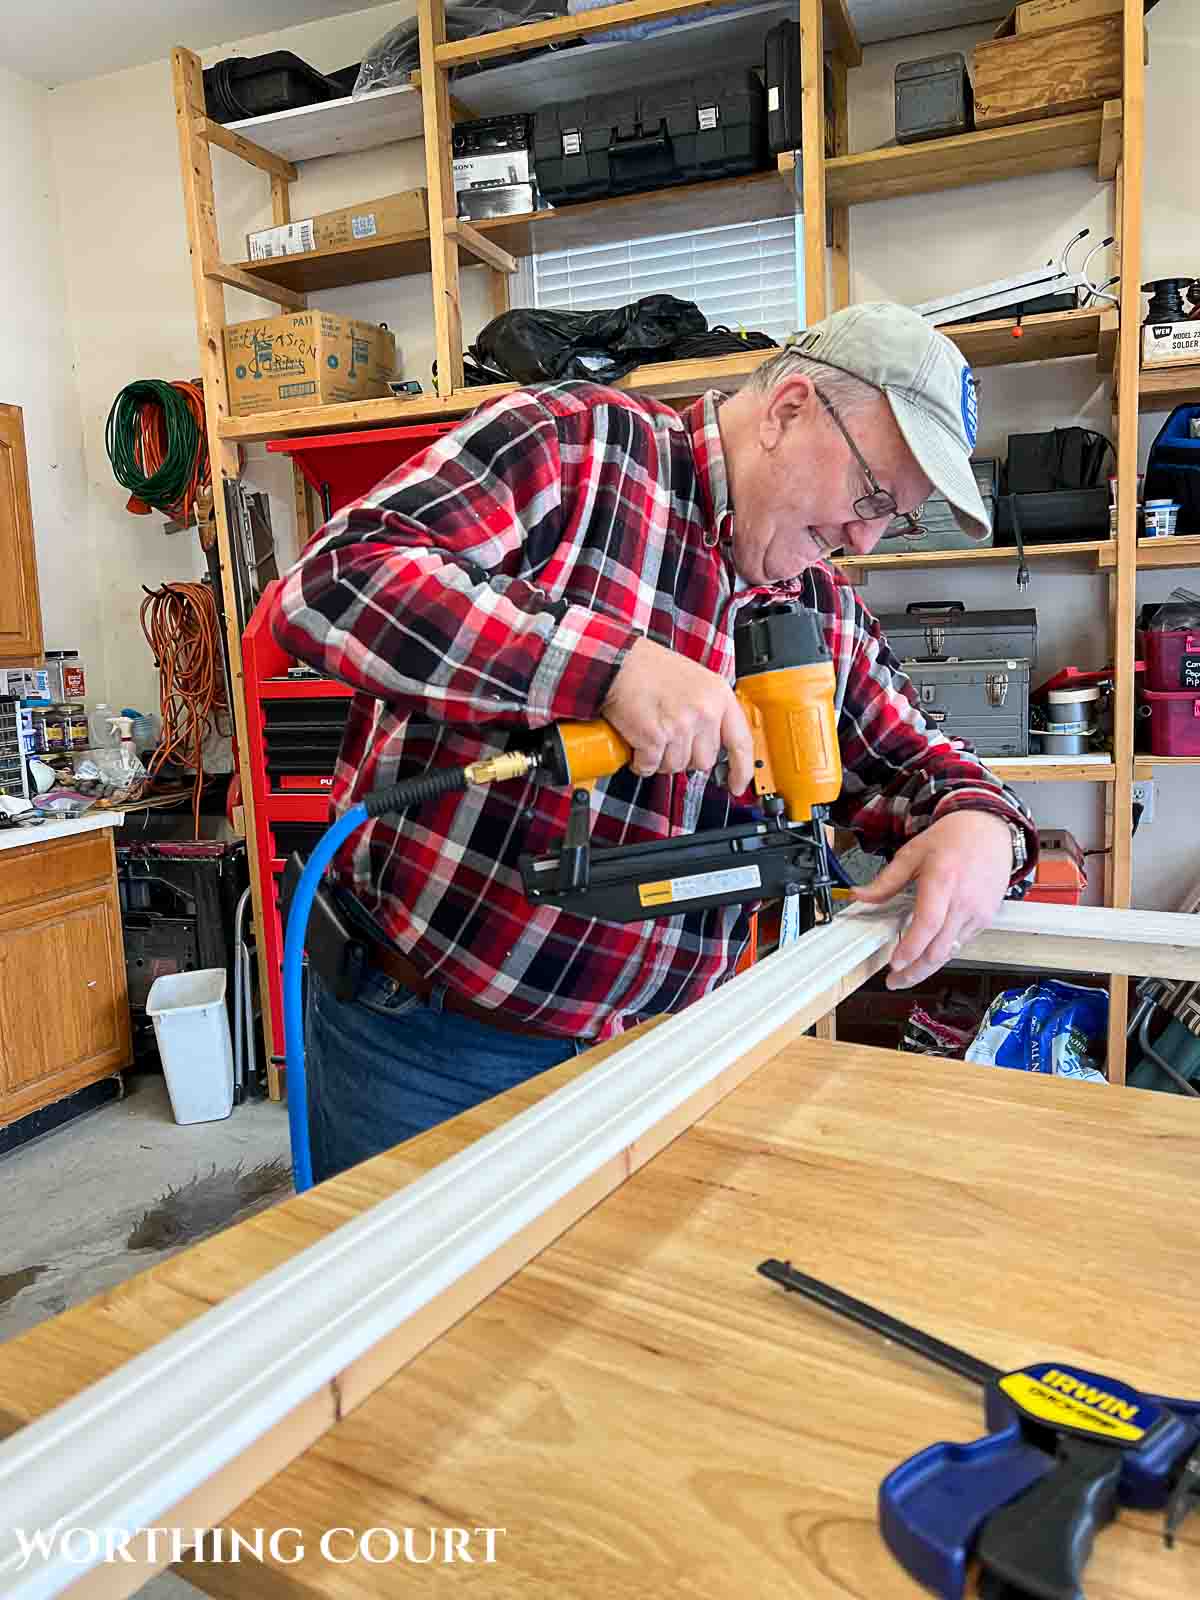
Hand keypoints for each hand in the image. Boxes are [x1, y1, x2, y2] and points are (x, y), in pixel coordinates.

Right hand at [602, 637, 754, 793]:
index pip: (741, 742)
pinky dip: (641, 761)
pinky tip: (637, 743)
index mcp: (719, 695)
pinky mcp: (656, 736)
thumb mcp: (696, 681)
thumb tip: (713, 742)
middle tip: (669, 738)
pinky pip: (651, 766)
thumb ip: (710, 710)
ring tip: (651, 734)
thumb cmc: (651, 668)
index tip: (737, 785)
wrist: (619, 662)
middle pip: (704, 761)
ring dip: (660, 758)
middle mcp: (704, 711)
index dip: (741, 770)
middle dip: (685, 757)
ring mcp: (681, 724)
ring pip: (676, 766)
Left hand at [851, 811, 1012, 989]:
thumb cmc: (954, 838)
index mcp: (942, 881)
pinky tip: (928, 952)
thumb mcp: (912, 852)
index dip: (911, 949)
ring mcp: (978, 913)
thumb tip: (860, 896)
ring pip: (950, 951)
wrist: (990, 830)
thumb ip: (886, 880)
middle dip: (915, 972)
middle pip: (939, 949)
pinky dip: (943, 951)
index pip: (927, 924)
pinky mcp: (986, 919)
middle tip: (895, 980)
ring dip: (928, 966)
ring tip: (907, 972)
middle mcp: (963, 901)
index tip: (894, 964)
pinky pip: (961, 943)